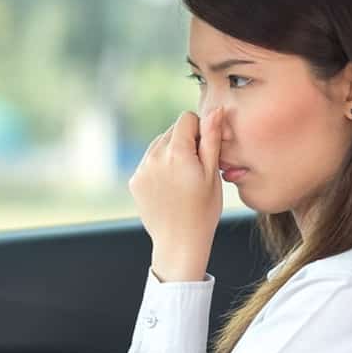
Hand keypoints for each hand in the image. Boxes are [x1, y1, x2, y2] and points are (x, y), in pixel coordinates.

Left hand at [128, 108, 223, 281]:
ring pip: (158, 145)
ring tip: (182, 180)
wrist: (179, 242)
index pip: (186, 119)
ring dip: (171, 153)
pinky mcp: (135, 180)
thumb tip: (216, 109)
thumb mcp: (213, 174)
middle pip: (172, 131)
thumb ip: (212, 138)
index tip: (204, 153)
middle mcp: (154, 157)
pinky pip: (148, 161)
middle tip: (195, 170)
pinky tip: (169, 188)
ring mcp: (142, 169)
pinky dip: (159, 167)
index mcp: (177, 152)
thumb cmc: (203, 210)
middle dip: (185, 142)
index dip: (200, 132)